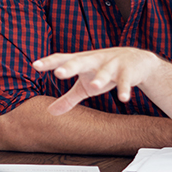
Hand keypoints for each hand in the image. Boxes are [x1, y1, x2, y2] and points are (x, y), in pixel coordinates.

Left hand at [33, 48, 159, 115]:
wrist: (136, 61)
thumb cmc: (103, 71)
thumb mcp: (84, 86)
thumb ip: (68, 98)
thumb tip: (49, 112)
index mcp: (81, 61)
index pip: (62, 59)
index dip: (49, 62)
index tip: (35, 65)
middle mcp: (94, 60)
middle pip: (80, 62)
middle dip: (70, 67)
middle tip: (59, 73)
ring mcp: (112, 64)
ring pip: (105, 72)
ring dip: (100, 79)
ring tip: (94, 87)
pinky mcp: (128, 71)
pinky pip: (126, 81)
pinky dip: (125, 89)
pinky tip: (123, 98)